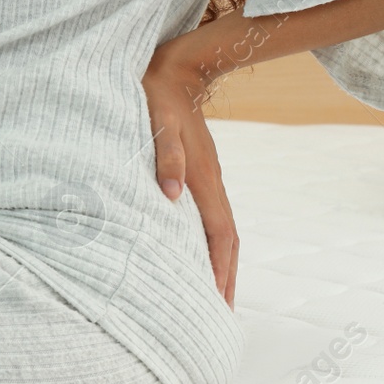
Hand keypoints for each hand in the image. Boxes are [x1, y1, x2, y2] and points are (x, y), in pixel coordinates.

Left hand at [142, 45, 238, 307]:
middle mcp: (209, 182)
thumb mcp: (158, 123)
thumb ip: (165, 157)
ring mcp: (205, 178)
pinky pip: (207, 217)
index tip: (219, 305)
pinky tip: (194, 252)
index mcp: (203, 177)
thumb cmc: (157, 96)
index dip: (220, 271)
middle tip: (219, 315)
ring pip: (218, 230)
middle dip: (225, 278)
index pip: (219, 235)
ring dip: (218, 263)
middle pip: (225, 241)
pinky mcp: (196, 172)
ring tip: (212, 295)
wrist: (172, 68)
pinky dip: (207, 242)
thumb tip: (170, 195)